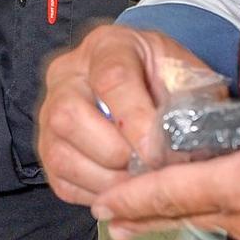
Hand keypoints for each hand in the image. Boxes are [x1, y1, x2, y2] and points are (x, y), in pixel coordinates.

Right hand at [37, 23, 207, 205]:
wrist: (147, 79)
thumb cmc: (165, 76)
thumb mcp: (187, 73)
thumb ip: (192, 99)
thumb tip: (191, 144)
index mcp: (107, 46)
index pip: (111, 79)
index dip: (135, 121)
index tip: (158, 152)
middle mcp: (67, 75)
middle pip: (68, 116)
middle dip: (116, 154)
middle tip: (152, 169)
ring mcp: (49, 112)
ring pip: (60, 155)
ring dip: (107, 181)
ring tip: (141, 182)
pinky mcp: (47, 149)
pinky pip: (63, 182)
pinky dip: (97, 194)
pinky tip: (124, 188)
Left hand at [91, 61, 239, 239]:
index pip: (175, 189)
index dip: (134, 193)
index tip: (103, 200)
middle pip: (188, 213)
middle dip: (146, 212)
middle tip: (113, 216)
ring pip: (219, 223)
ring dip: (184, 215)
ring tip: (161, 213)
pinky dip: (226, 220)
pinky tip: (237, 216)